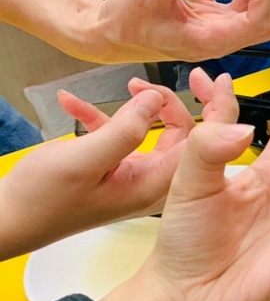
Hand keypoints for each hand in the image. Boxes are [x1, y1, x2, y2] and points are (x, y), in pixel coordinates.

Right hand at [0, 69, 235, 260]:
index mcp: (156, 183)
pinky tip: (74, 104)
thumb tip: (157, 99)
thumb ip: (124, 130)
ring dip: (132, 107)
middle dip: (165, 101)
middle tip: (143, 81)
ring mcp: (133, 177)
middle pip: (181, 132)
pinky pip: (120, 138)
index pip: (205, 142)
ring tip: (116, 89)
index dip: (216, 107)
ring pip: (151, 131)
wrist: (6, 223)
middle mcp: (152, 182)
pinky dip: (101, 118)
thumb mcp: (84, 160)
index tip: (215, 78)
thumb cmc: (40, 202)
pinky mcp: (112, 172)